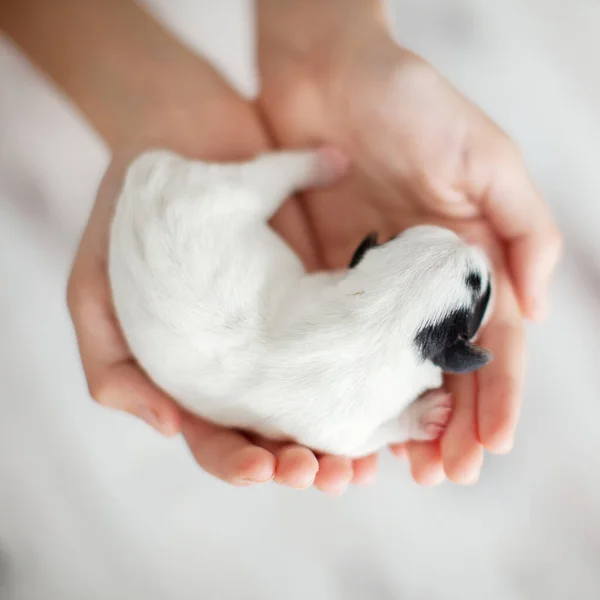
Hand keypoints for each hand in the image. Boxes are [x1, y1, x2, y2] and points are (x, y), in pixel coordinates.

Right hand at [45, 0, 374, 494]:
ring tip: (364, 458)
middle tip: (325, 475)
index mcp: (194, 372)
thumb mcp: (93, 292)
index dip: (238, 460)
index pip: (216, 435)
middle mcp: (245, 359)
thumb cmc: (129, 221)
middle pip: (276, 429)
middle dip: (301, 461)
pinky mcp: (325, 290)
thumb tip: (170, 426)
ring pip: (321, 396)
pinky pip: (354, 337)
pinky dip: (375, 372)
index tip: (266, 465)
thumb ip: (111, 364)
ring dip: (344, 435)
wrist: (178, 139)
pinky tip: (397, 396)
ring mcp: (290, 325)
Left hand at [258, 0, 561, 484]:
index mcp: (464, 258)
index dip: (496, 396)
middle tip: (444, 477)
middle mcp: (418, 281)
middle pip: (439, 366)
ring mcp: (367, 285)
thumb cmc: (409, 101)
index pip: (490, 341)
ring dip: (396, 419)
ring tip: (398, 470)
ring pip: (388, 368)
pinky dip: (343, 386)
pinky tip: (342, 422)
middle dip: (448, 424)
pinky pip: (334, 343)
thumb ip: (522, 226)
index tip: (491, 447)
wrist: (324, 76)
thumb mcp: (484, 155)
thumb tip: (539, 305)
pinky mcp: (321, 279)